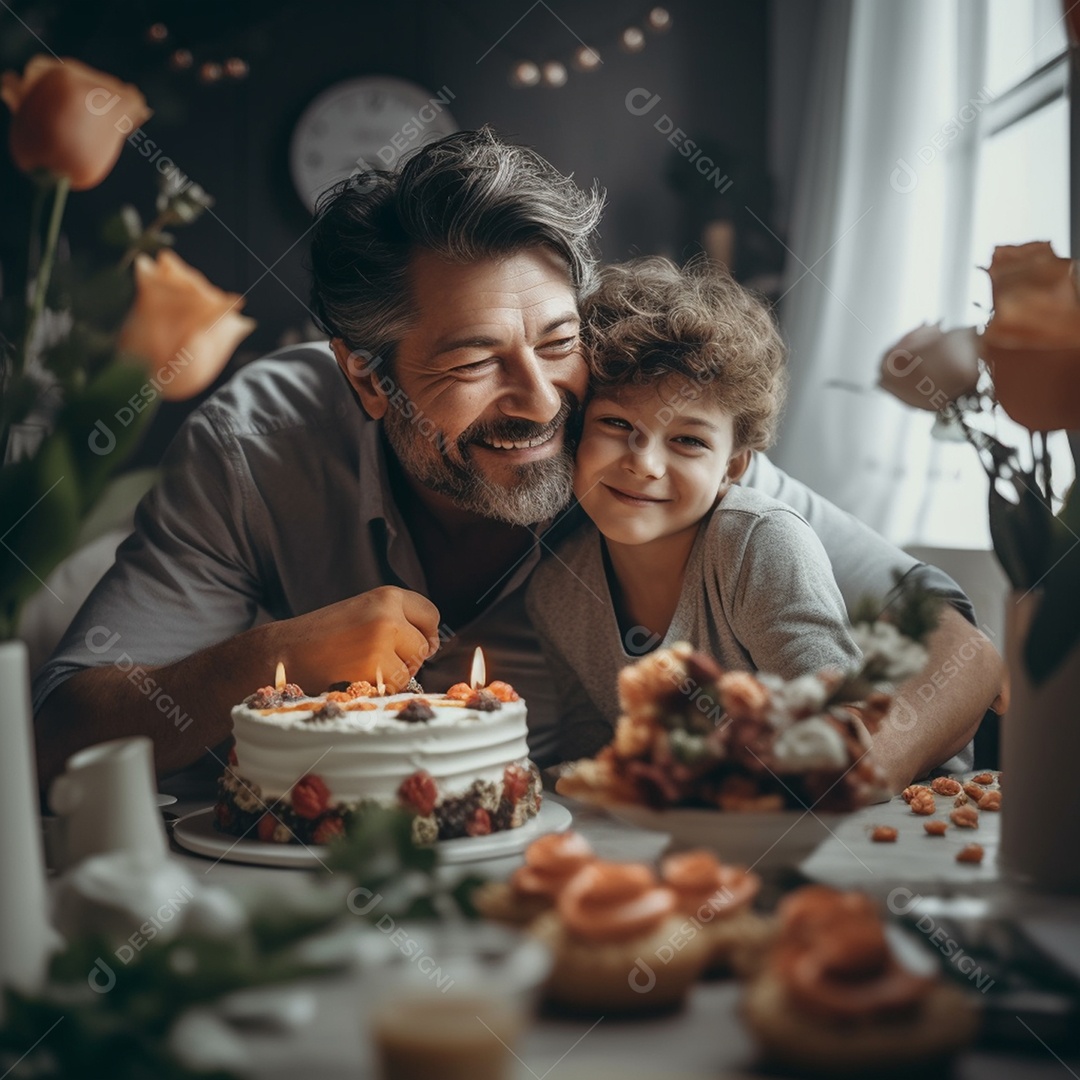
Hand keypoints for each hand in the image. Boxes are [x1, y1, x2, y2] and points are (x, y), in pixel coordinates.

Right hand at [271, 586, 440, 692]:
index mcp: (387, 595)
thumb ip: (397, 621)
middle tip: (372, 657)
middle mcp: (389, 613)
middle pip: (424, 646)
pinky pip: (396, 685)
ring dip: (392, 675)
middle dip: (407, 658)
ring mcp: (382, 639)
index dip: (424, 633)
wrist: (283, 651)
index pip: (430, 614)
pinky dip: (380, 688)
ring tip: (359, 665)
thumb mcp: (363, 613)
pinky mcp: (375, 666)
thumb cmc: (323, 636)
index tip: (411, 643)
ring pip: (411, 668)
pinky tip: (355, 677)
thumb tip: (434, 645)